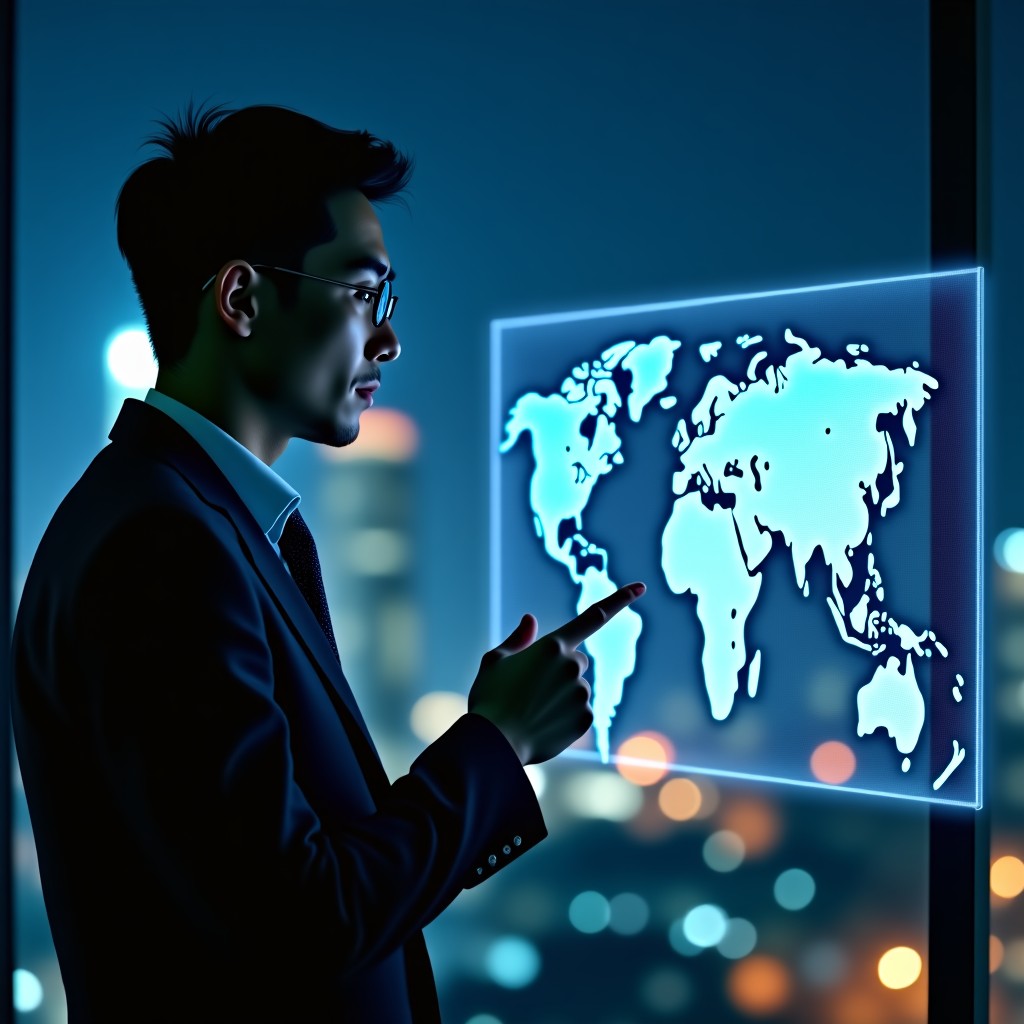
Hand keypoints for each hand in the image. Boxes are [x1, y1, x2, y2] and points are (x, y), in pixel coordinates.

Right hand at [468, 583, 645, 764]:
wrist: (494, 743)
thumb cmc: (490, 699)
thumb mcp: (495, 662)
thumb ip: (518, 640)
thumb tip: (531, 619)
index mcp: (553, 645)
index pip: (594, 616)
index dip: (621, 600)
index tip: (641, 588)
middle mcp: (572, 665)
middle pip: (577, 660)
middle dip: (562, 669)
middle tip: (534, 688)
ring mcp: (581, 692)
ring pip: (578, 688)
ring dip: (562, 695)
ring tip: (534, 710)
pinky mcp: (586, 717)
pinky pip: (581, 712)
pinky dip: (566, 717)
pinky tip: (545, 724)